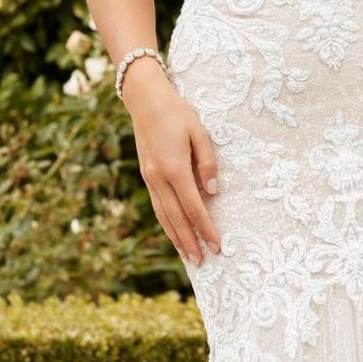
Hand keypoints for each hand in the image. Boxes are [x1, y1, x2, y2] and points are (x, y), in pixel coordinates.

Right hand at [123, 64, 221, 267]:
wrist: (145, 100)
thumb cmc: (177, 113)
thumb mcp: (199, 133)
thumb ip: (207, 164)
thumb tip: (212, 193)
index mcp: (174, 167)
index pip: (193, 206)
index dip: (205, 227)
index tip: (217, 244)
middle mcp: (158, 177)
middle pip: (176, 218)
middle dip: (190, 241)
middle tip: (203, 261)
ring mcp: (150, 178)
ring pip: (163, 215)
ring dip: (176, 237)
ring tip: (188, 256)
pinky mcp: (146, 176)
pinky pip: (158, 206)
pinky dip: (166, 223)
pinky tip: (173, 233)